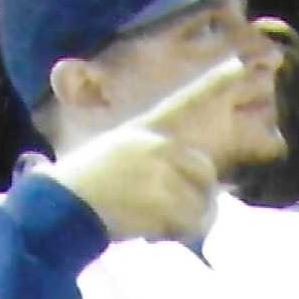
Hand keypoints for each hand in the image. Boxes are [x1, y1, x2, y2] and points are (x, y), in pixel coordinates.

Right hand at [46, 58, 269, 244]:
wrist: (60, 204)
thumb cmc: (83, 188)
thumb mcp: (115, 156)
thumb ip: (154, 162)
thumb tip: (199, 190)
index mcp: (143, 129)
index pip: (183, 101)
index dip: (213, 83)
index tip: (239, 64)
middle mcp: (157, 144)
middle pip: (206, 172)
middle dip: (196, 198)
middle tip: (167, 215)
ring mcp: (162, 169)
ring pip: (201, 204)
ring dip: (184, 222)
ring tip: (150, 223)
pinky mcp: (164, 197)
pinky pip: (191, 224)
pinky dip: (176, 235)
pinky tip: (149, 232)